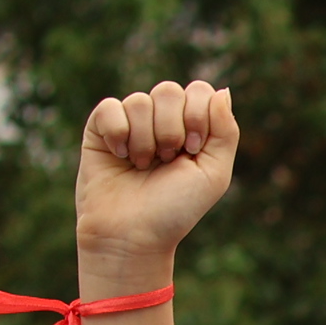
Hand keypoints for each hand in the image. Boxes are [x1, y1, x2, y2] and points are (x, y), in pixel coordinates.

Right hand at [74, 80, 239, 277]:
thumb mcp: (214, 173)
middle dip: (171, 129)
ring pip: (139, 100)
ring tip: (143, 166)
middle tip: (167, 160)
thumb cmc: (176, 209)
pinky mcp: (100, 129)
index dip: (197, 115)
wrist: (133, 234)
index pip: (198, 90)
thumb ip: (225, 131)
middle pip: (169, 91)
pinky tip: (120, 157)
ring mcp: (130, 122)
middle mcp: (161, 120)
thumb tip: (222, 91)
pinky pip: (110, 108)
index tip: (192, 150)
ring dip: (145, 140)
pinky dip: (118, 133)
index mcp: (191, 127)